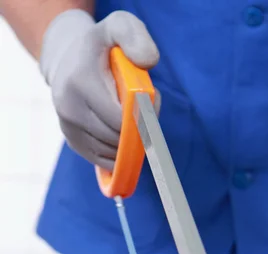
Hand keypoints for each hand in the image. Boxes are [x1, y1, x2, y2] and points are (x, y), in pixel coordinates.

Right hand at [40, 9, 159, 169]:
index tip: (149, 106)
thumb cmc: (101, 46)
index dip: (142, 118)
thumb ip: (135, 37)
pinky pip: (103, 160)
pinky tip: (123, 137)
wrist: (67, 59)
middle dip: (137, 130)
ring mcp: (68, 128)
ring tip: (131, 120)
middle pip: (117, 138)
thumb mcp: (118, 28)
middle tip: (142, 113)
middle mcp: (69, 108)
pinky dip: (119, 154)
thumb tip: (148, 62)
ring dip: (129, 143)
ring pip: (111, 152)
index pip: (120, 119)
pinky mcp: (73, 142)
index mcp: (81, 82)